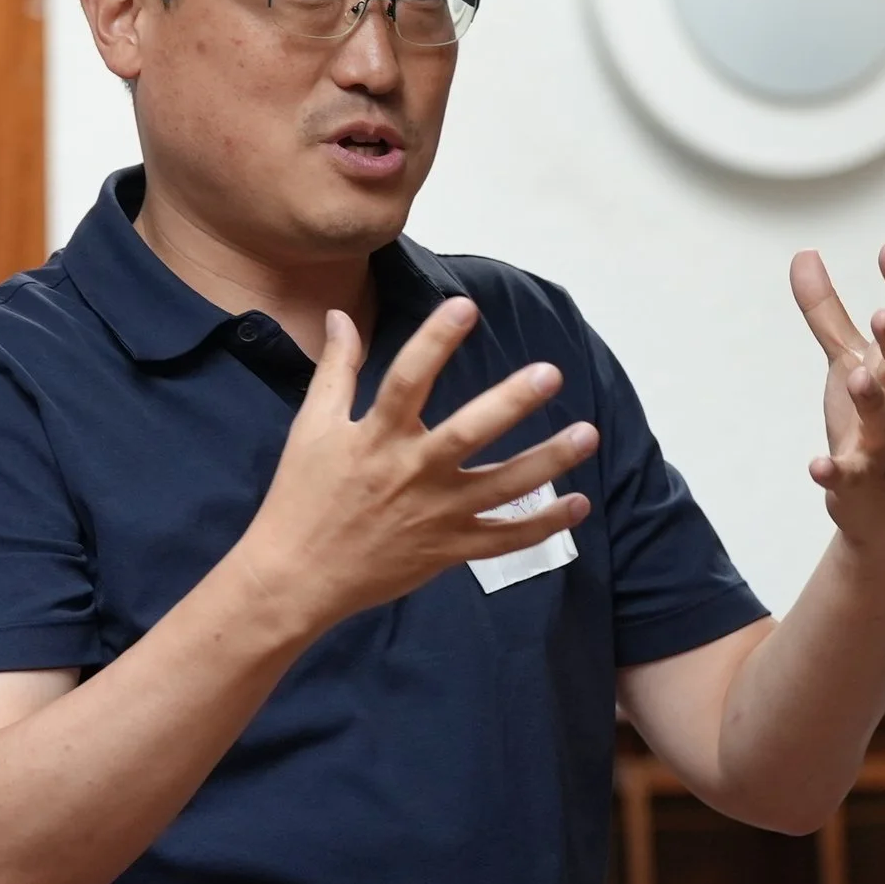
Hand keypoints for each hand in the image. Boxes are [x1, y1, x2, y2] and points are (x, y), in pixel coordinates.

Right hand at [232, 298, 596, 633]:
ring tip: (587, 434)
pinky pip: (504, 538)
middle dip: (510, 403)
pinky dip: (543, 525)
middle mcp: (412, 472)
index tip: (465, 307)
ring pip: (502, 487)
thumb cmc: (302, 496)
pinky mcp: (448, 549)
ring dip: (548, 462)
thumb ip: (336, 370)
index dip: (434, 341)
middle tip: (549, 374)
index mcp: (377, 437)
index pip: (406, 380)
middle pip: (468, 433)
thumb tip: (341, 317)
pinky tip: (578, 503)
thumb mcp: (312, 427)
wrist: (297, 576)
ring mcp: (436, 514)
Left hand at [791, 245, 884, 552]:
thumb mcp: (846, 360)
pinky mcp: (860, 480)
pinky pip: (850, 475)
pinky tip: (818, 466)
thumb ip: (826, 311)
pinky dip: (835, 471)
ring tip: (857, 378)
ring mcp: (882, 442)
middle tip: (882, 315)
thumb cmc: (871, 419)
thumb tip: (804, 253)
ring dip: (873, 400)